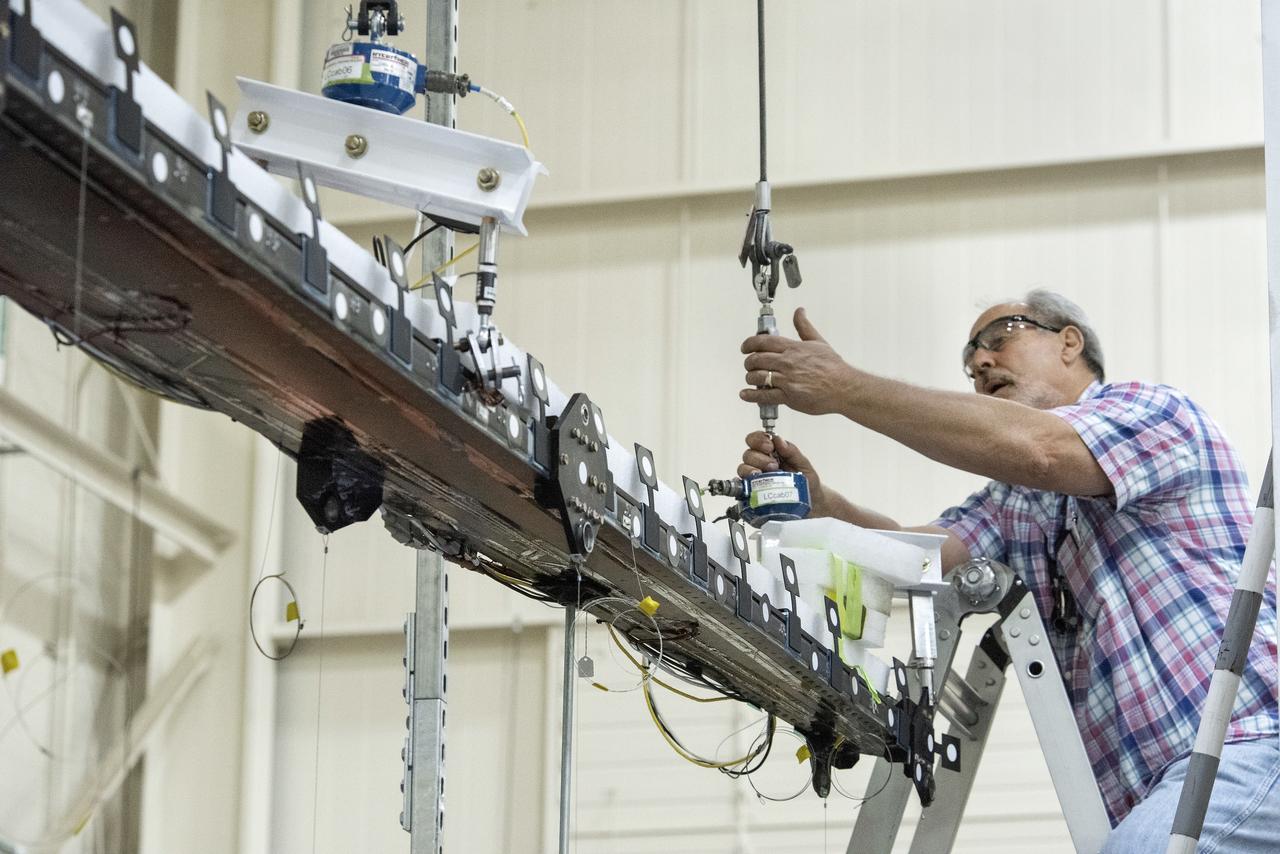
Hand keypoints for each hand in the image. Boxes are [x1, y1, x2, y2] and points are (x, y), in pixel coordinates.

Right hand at [737, 432, 829, 516]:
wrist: (812, 505)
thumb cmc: (807, 484)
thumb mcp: (803, 465)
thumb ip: (792, 451)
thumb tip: (778, 440)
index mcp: (772, 453)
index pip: (756, 440)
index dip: (758, 440)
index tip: (769, 447)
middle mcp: (761, 464)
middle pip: (748, 454)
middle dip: (759, 458)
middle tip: (773, 466)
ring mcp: (756, 479)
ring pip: (743, 468)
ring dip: (751, 470)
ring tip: (766, 476)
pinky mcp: (753, 493)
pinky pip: (742, 487)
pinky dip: (745, 485)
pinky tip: (755, 487)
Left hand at [739, 308, 856, 415]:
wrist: (844, 387)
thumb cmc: (833, 367)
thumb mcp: (818, 342)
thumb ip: (804, 326)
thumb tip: (799, 312)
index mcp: (793, 348)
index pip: (763, 342)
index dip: (749, 344)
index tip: (745, 347)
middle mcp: (788, 362)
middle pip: (756, 359)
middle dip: (749, 362)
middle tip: (749, 364)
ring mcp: (787, 380)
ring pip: (757, 377)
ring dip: (750, 377)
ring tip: (751, 379)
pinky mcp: (788, 396)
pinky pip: (764, 395)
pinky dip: (751, 395)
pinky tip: (746, 394)